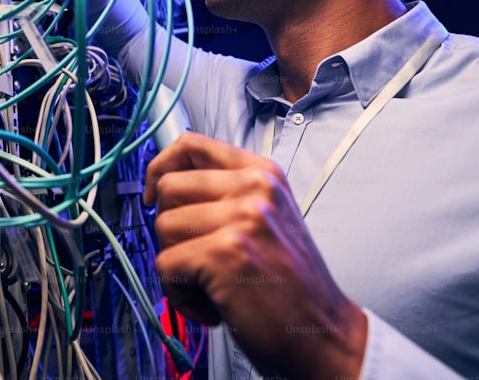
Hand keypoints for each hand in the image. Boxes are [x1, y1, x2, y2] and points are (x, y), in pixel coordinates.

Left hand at [143, 132, 366, 379]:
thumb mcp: (268, 218)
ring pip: (162, 228)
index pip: (191, 144)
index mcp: (262, 173)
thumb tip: (165, 183)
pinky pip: (166, 267)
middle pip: (168, 188)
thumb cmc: (289, 285)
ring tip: (212, 284)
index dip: (160, 167)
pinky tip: (214, 305)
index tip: (154, 193)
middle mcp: (255, 188)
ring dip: (177, 266)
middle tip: (199, 258)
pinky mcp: (226, 253)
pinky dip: (180, 295)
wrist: (324, 334)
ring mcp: (243, 218)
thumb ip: (225, 194)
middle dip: (170, 229)